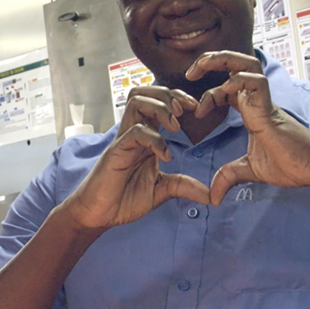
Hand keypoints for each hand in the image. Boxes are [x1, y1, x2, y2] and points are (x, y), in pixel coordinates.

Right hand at [61, 86, 213, 229]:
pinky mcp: (116, 151)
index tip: (196, 108)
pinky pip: (135, 132)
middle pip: (146, 93)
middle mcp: (134, 133)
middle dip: (170, 95)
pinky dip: (154, 139)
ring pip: (137, 102)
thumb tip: (211, 196)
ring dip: (160, 108)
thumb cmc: (123, 199)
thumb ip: (184, 186)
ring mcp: (123, 140)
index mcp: (145, 137)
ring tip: (175, 126)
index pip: (158, 103)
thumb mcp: (161, 190)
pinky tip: (165, 156)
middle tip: (188, 109)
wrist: (99, 215)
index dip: (178, 99)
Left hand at [186, 51, 309, 204]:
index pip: (227, 86)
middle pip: (236, 64)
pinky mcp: (270, 109)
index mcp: (252, 109)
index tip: (195, 112)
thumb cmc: (291, 165)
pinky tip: (218, 95)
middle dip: (211, 60)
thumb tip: (213, 197)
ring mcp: (264, 102)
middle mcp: (257, 100)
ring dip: (220, 60)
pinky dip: (234, 81)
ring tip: (198, 69)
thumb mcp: (250, 171)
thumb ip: (229, 177)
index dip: (208, 92)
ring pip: (245, 63)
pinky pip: (254, 81)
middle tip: (189, 71)